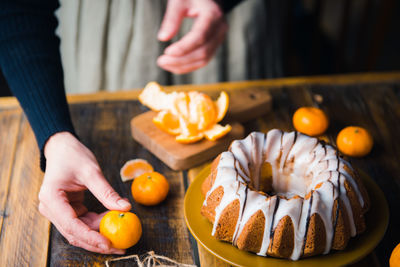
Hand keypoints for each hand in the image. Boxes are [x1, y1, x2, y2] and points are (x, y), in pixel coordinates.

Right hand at [38, 132, 130, 253]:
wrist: (62, 148)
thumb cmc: (73, 155)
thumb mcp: (92, 171)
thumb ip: (106, 192)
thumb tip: (125, 208)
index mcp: (51, 198)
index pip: (71, 225)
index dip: (90, 237)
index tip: (108, 243)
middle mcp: (51, 208)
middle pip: (74, 233)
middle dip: (96, 242)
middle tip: (119, 247)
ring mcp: (58, 210)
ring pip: (78, 231)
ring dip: (98, 235)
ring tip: (119, 237)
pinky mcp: (67, 210)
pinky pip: (82, 223)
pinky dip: (97, 225)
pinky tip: (111, 222)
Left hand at [157, 0, 227, 73]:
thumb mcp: (179, 1)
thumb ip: (172, 18)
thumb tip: (162, 38)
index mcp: (213, 14)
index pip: (200, 36)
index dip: (184, 47)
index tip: (167, 52)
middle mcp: (220, 28)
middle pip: (203, 52)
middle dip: (181, 60)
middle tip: (160, 61)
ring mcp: (219, 39)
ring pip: (204, 60)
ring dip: (183, 66)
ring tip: (164, 64)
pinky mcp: (214, 45)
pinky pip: (203, 60)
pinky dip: (188, 65)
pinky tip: (173, 65)